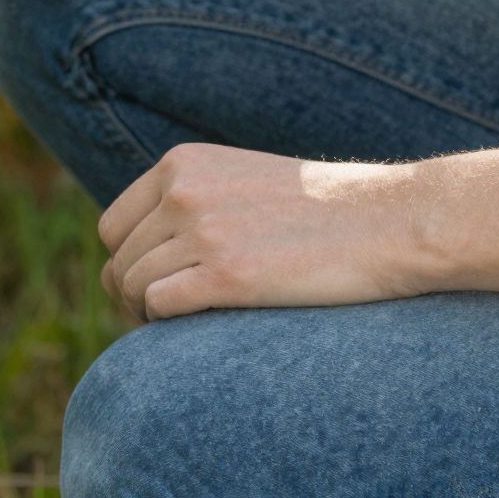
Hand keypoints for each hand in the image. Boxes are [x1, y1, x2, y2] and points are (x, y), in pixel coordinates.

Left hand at [99, 141, 427, 321]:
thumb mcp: (241, 180)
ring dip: (149, 319)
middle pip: (118, 262)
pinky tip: (200, 331)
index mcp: (181, 164)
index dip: (126, 267)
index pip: (113, 226)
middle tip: (164, 326)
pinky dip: (168, 329)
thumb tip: (153, 249)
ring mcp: (202, 230)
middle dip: (132, 299)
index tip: (150, 294)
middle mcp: (182, 191)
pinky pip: (159, 308)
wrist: (386, 220)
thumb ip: (194, 200)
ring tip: (184, 333)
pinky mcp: (226, 274)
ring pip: (133, 288)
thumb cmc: (321, 210)